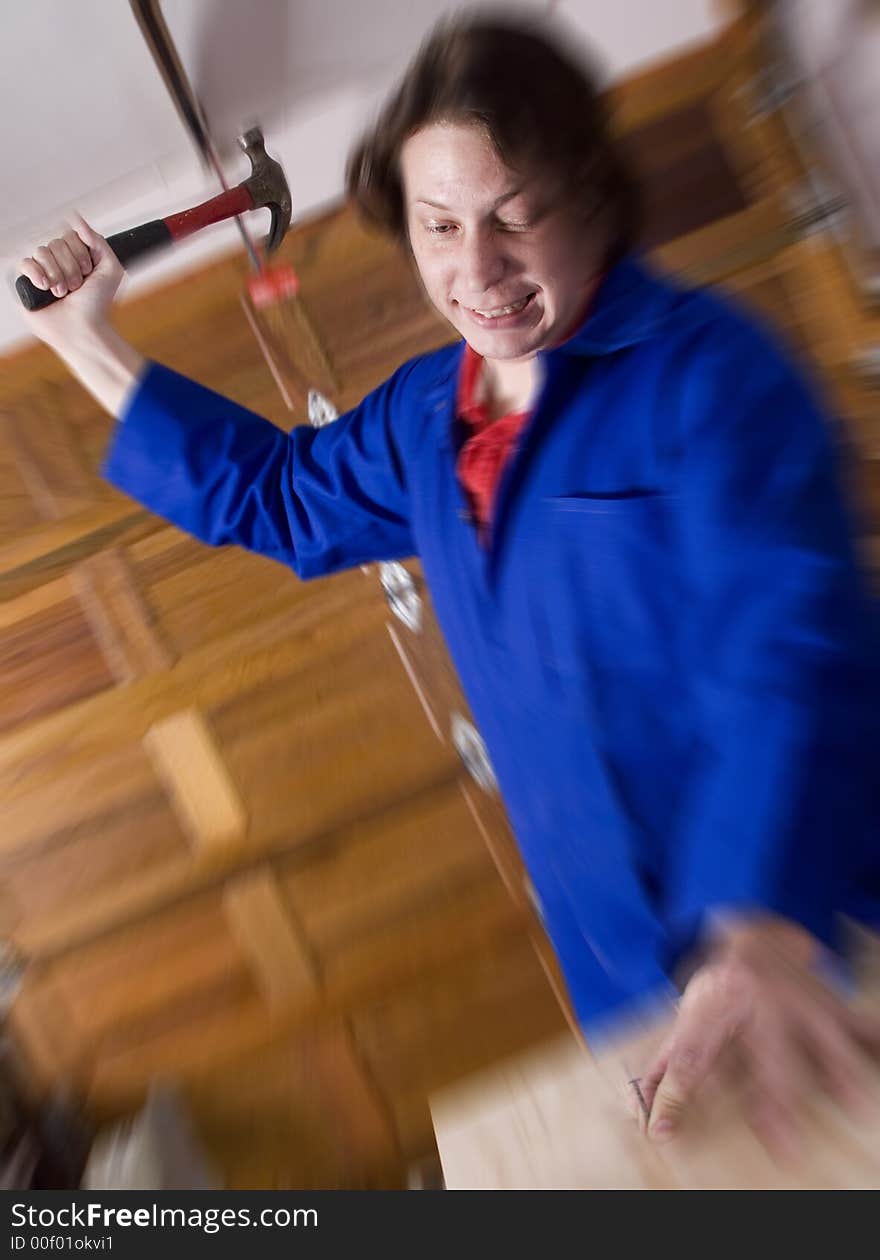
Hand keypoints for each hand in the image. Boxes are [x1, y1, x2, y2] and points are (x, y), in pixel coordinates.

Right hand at [18, 214, 124, 351]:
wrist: (84, 329)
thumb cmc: (98, 305)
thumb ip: (98, 240)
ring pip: (41, 251)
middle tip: (76, 286)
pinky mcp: (27, 283)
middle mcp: (58, 262)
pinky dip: (37, 274)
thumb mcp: (111, 268)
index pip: (70, 235)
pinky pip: (24, 263)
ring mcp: (42, 271)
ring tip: (63, 292)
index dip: (80, 254)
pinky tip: (46, 288)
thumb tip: (77, 219)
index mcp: (76, 257)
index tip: (89, 272)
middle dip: (70, 267)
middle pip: (56, 243)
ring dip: (57, 274)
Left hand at [638, 918, 879, 1158]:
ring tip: (854, 1105)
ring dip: (838, 1070)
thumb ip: (664, 1071)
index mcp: (711, 1008)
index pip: (690, 1056)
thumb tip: (646, 1120)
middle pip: (766, 1054)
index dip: (675, 1093)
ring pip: (819, 1034)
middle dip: (776, 1099)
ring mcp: (797, 999)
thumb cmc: (715, 991)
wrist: (751, 935)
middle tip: (787, 1147)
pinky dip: (873, 1038)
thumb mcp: (684, 1022)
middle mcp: (755, 1003)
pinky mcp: (828, 1001)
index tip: (665, 1129)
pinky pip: (856, 1021)